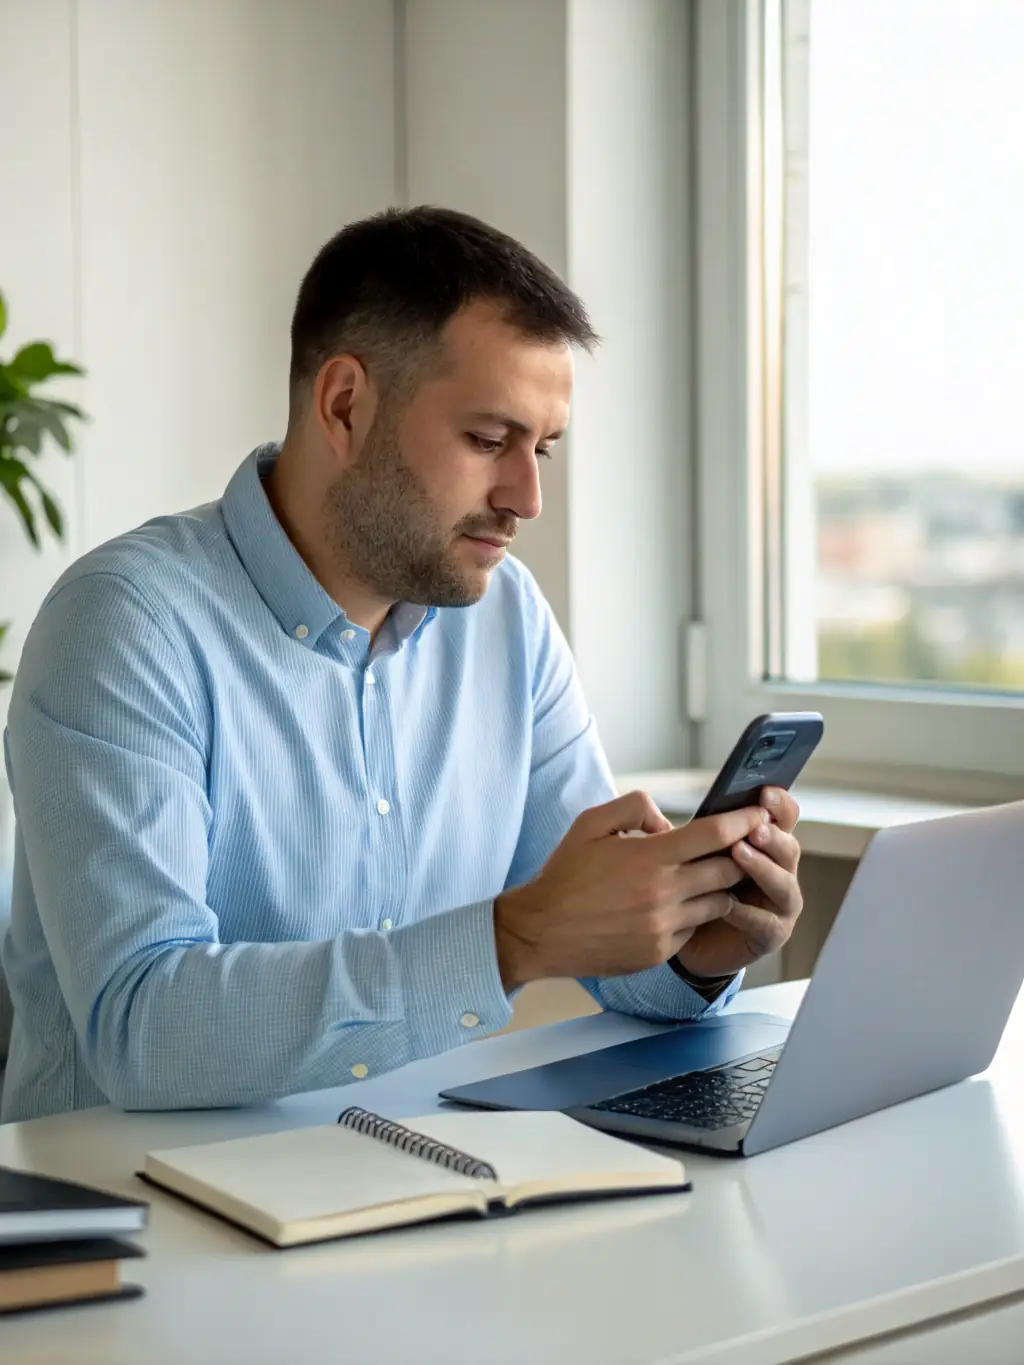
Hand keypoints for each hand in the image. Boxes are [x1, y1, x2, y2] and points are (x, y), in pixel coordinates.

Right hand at [494, 791, 768, 990]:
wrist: (540, 932)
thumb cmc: (565, 875)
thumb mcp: (592, 823)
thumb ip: (635, 807)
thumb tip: (668, 821)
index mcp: (650, 857)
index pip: (715, 834)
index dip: (743, 820)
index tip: (759, 812)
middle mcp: (664, 893)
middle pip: (729, 869)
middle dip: (738, 854)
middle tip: (737, 845)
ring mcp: (664, 926)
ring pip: (719, 902)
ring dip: (717, 886)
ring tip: (703, 876)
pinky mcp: (660, 952)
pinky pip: (694, 928)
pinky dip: (693, 914)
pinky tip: (673, 905)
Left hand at [674, 787, 803, 979]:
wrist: (689, 935)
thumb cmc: (696, 886)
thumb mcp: (695, 855)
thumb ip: (694, 835)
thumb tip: (666, 820)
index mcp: (766, 845)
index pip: (784, 818)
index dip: (779, 804)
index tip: (765, 792)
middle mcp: (780, 871)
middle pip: (789, 848)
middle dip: (773, 836)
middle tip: (754, 827)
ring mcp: (780, 903)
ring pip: (783, 883)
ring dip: (763, 868)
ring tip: (739, 854)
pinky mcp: (772, 934)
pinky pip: (765, 922)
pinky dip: (748, 913)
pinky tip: (729, 906)